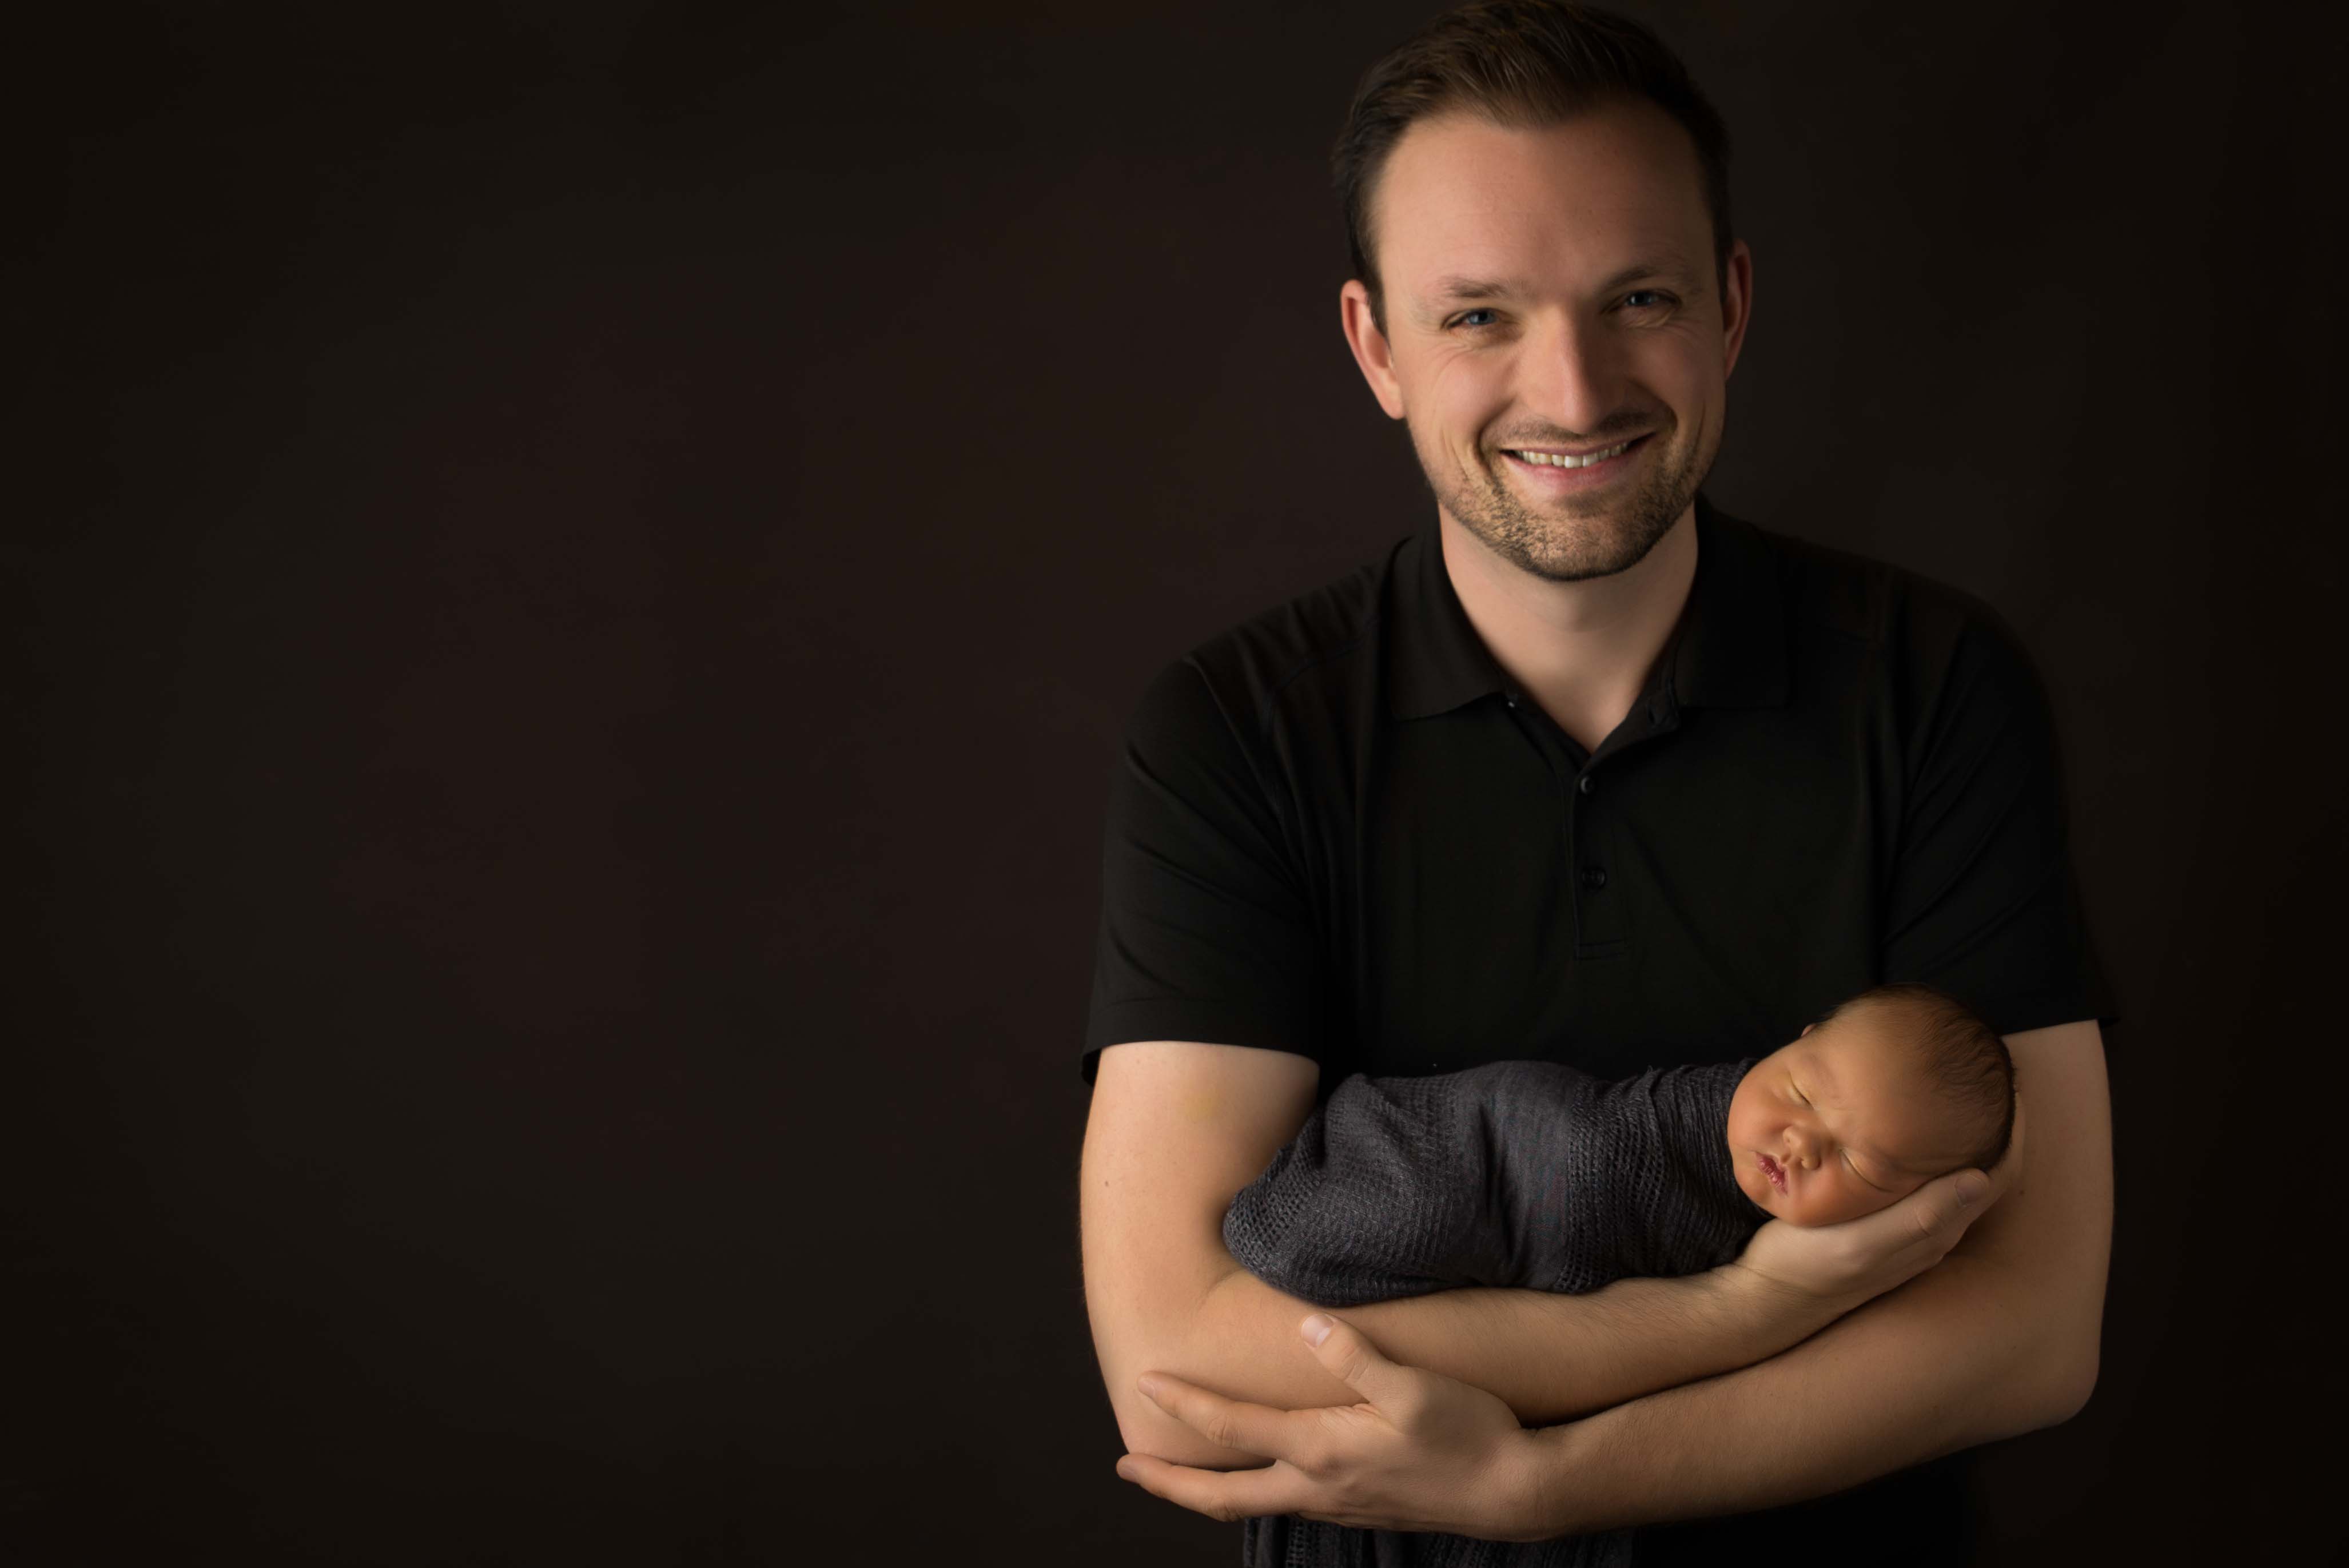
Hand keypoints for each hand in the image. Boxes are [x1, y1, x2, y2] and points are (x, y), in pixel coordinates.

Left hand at [1115, 1312, 1552, 1540]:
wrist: (1516, 1491)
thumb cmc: (1467, 1433)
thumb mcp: (1411, 1386)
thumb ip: (1353, 1354)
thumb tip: (1304, 1322)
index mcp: (1320, 1451)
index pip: (1232, 1430)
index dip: (1183, 1405)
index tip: (1143, 1383)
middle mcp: (1316, 1487)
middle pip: (1221, 1494)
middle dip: (1168, 1483)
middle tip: (1126, 1466)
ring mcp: (1336, 1504)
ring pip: (1251, 1504)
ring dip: (1206, 1491)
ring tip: (1177, 1473)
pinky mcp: (1357, 1507)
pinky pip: (1284, 1503)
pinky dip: (1250, 1492)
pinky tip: (1258, 1476)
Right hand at [1728, 1092, 2029, 1315]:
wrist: (1772, 1294)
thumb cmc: (1812, 1264)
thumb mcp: (1863, 1241)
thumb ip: (1920, 1215)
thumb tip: (1980, 1178)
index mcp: (1937, 1229)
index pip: (1997, 1176)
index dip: (2012, 1134)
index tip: (2009, 1090)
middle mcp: (1934, 1229)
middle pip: (1981, 1170)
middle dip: (1987, 1127)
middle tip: (1978, 1078)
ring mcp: (1910, 1227)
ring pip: (1951, 1173)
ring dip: (1957, 1136)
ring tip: (1946, 1092)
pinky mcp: (1885, 1221)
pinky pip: (1922, 1178)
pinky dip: (1925, 1149)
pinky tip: (1902, 1128)